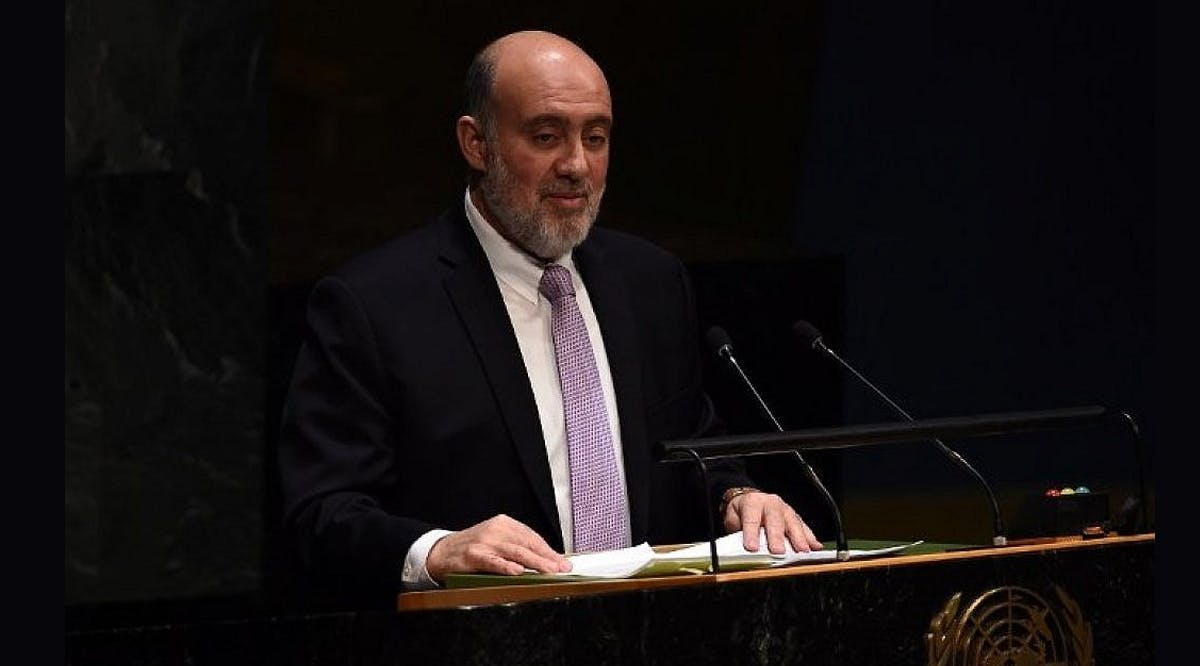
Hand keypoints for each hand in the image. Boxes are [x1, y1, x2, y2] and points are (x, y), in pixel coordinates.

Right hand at [425, 514, 571, 581]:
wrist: (442, 551)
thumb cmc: (473, 548)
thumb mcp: (496, 541)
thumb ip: (517, 547)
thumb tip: (546, 560)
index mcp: (504, 523)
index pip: (532, 537)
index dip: (549, 550)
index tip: (563, 561)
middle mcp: (496, 530)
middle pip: (527, 544)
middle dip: (547, 557)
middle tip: (562, 568)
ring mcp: (484, 542)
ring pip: (515, 552)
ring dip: (535, 563)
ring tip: (549, 571)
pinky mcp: (473, 555)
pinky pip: (493, 561)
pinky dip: (506, 566)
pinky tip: (518, 571)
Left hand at [722, 491, 823, 554]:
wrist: (750, 499)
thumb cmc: (741, 512)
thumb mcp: (733, 519)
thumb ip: (738, 532)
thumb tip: (742, 548)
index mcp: (752, 502)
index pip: (751, 519)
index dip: (752, 534)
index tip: (752, 548)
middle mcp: (771, 503)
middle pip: (775, 520)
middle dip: (777, 537)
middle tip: (778, 551)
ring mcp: (785, 509)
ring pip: (793, 522)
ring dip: (798, 538)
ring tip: (802, 551)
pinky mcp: (794, 516)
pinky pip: (803, 526)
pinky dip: (810, 537)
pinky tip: (815, 546)